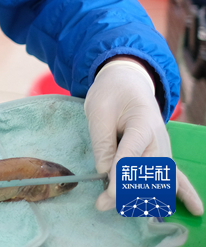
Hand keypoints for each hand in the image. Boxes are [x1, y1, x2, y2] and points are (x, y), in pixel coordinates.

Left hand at [84, 58, 202, 215]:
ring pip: (161, 178)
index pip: (133, 153)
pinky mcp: (162, 154)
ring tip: (129, 209)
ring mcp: (163, 147)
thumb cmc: (111, 95)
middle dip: (127, 191)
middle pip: (149, 171)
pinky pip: (175, 176)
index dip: (121, 174)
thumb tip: (105, 172)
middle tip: (103, 203)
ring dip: (145, 196)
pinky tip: (195, 208)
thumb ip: (102, 142)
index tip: (110, 193)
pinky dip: (184, 192)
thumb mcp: (98, 111)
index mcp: (142, 122)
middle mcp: (158, 138)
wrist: (128, 83)